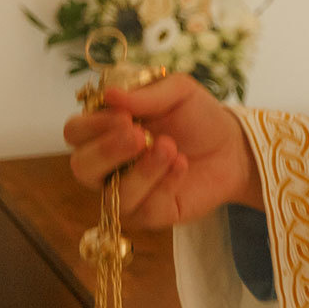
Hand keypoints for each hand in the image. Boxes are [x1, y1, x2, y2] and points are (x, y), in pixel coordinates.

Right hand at [63, 73, 261, 228]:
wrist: (233, 147)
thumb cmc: (198, 117)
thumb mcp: (179, 93)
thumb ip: (146, 95)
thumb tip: (110, 95)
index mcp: (106, 131)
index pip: (75, 132)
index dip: (91, 125)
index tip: (123, 116)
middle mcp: (108, 166)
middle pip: (81, 167)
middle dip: (106, 151)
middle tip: (138, 134)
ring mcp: (126, 193)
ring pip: (114, 194)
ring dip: (142, 170)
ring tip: (170, 148)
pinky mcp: (150, 214)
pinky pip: (146, 209)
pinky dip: (165, 184)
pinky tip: (182, 166)